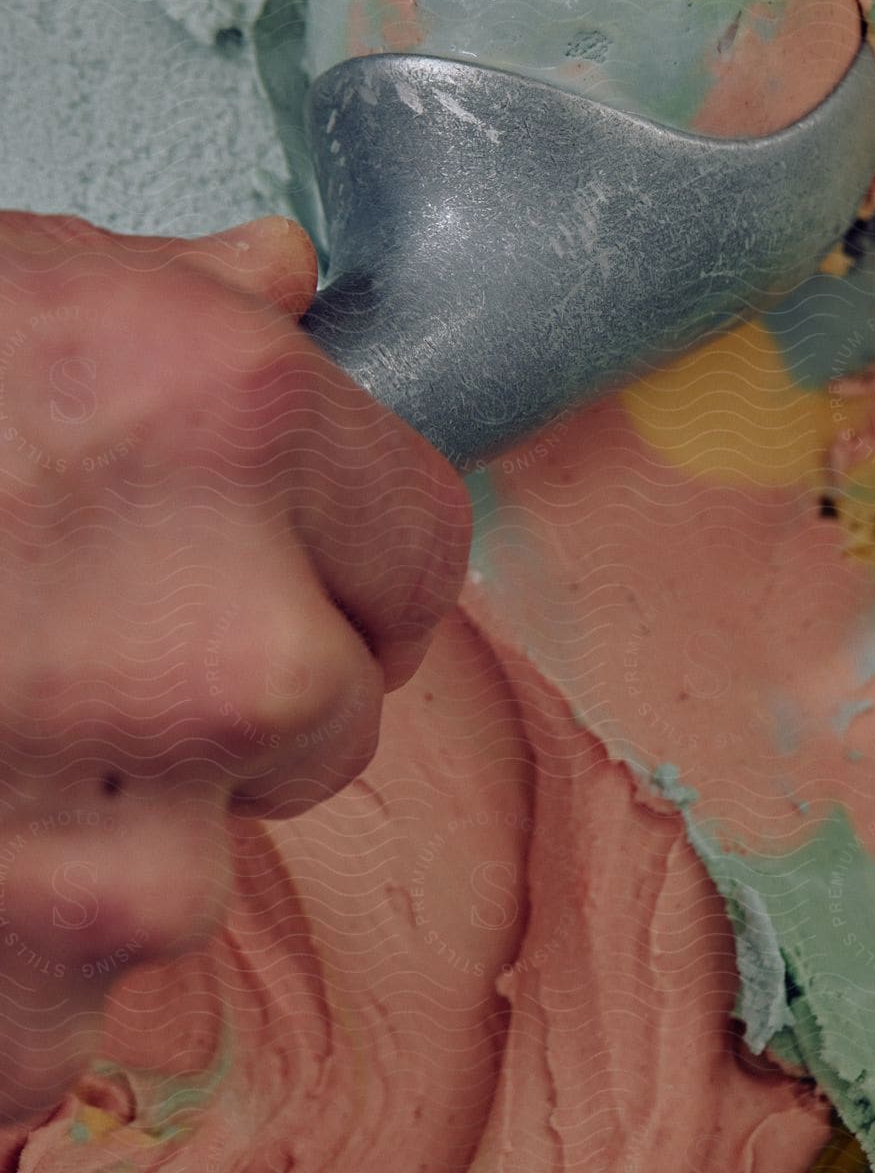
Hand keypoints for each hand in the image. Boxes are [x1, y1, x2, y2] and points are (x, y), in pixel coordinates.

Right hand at [0, 211, 469, 1123]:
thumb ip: (177, 300)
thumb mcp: (1, 298)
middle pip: (333, 711)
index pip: (424, 542)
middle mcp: (233, 642)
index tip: (287, 560)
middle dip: (234, 692)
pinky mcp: (34, 1002)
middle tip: (71, 639)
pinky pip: (88, 981)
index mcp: (234, 429)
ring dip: (111, 815)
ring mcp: (140, 849)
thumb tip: (279, 280)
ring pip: (203, 854)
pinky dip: (14, 937)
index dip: (346, 556)